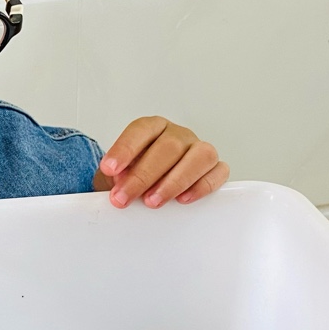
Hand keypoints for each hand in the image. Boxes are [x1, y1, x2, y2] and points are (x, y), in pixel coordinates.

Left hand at [93, 116, 227, 208]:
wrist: (152, 182)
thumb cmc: (135, 174)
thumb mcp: (119, 173)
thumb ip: (117, 176)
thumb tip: (120, 183)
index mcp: (153, 127)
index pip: (141, 130)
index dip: (125, 149)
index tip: (109, 168)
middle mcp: (178, 135)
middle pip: (169, 147)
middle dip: (143, 175)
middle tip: (124, 197)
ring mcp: (199, 149)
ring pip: (199, 156)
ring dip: (174, 181)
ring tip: (153, 201)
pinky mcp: (215, 168)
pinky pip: (219, 172)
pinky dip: (201, 187)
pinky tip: (182, 200)